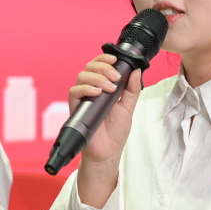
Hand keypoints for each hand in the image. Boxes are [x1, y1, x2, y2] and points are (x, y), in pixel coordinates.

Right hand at [69, 53, 141, 207]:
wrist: (108, 150)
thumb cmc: (116, 130)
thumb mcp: (129, 106)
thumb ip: (132, 89)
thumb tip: (136, 70)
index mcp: (103, 86)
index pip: (99, 65)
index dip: (104, 58)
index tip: (115, 59)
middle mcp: (91, 89)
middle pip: (89, 67)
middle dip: (103, 67)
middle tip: (115, 77)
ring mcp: (83, 98)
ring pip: (82, 76)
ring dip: (97, 78)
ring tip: (109, 88)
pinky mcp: (76, 108)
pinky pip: (74, 91)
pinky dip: (85, 88)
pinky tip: (97, 93)